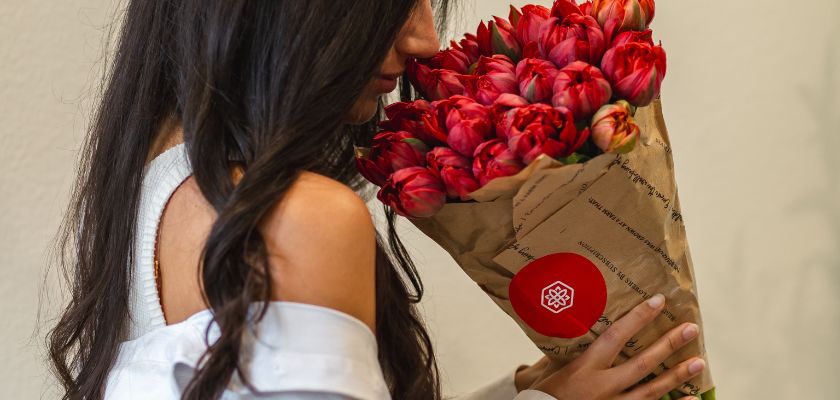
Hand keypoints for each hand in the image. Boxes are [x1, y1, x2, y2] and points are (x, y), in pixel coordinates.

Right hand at [525, 294, 704, 399]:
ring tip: (699, 362)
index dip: (637, 318)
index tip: (658, 301)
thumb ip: (576, 352)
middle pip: (641, 364)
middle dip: (667, 345)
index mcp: (584, 367)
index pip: (615, 337)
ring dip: (676, 376)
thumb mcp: (558, 368)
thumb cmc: (547, 393)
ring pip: (651, 391)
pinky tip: (690, 399)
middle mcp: (601, 386)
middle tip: (691, 329)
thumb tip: (589, 327)